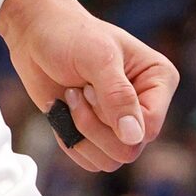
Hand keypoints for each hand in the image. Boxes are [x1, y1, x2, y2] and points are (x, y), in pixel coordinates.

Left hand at [0, 0, 177, 173]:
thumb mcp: (98, 59)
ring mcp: (120, 122)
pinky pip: (89, 161)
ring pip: (109, 159)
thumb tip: (134, 137)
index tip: (91, 89)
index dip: (117, 121)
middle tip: (80, 91)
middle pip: (129, 148)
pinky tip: (65, 110)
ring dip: (81, 132)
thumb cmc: (71, 35)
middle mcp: (145, 105)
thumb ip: (118, 97)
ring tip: (72, 97)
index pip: (150, 126)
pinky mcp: (96, 134)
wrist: (37, 35)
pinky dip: (71, 140)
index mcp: (158, 80)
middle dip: (95, 125)